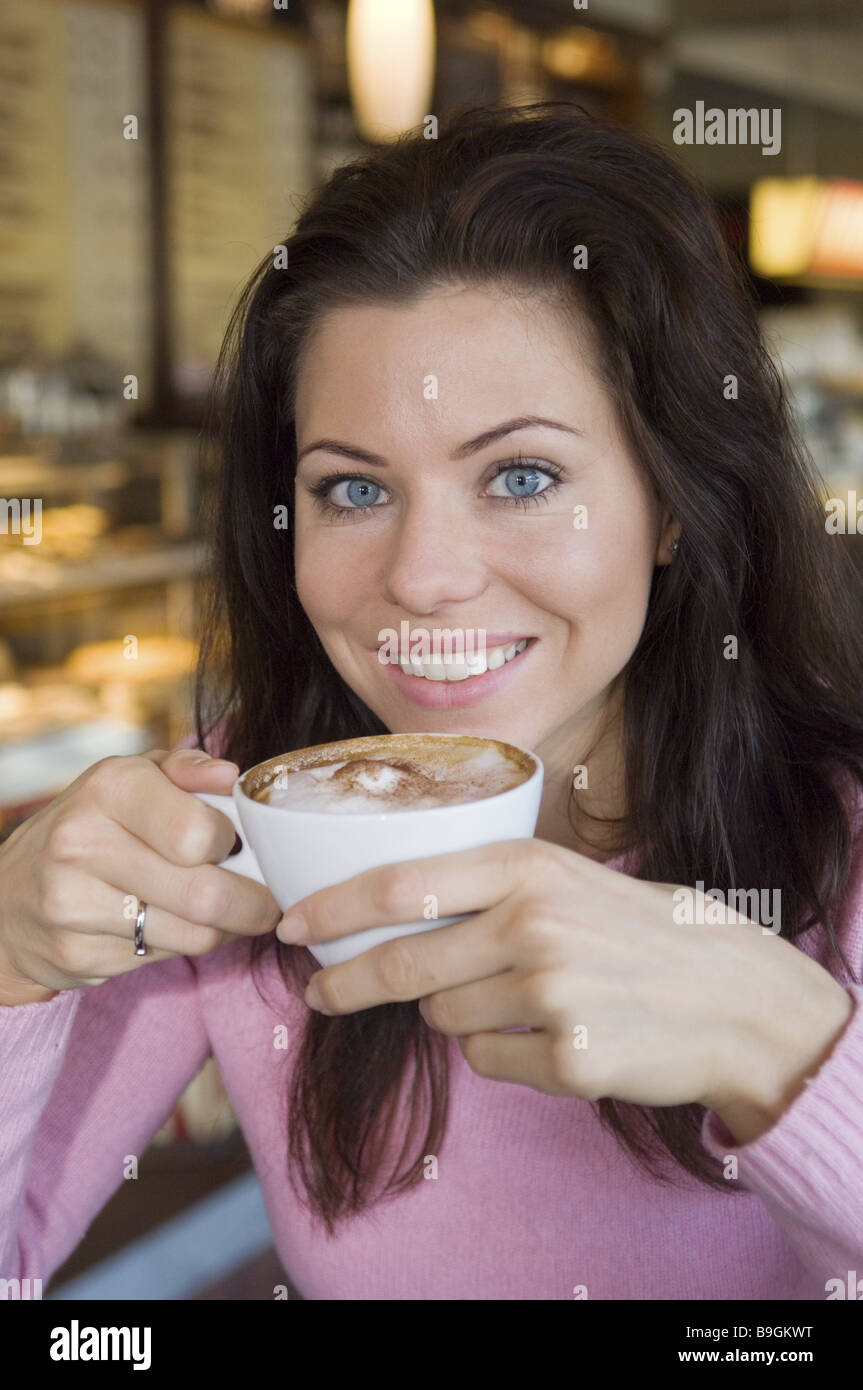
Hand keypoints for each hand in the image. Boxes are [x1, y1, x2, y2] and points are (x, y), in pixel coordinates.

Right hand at [0, 748, 281, 1002]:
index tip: (236, 845)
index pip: (200, 833)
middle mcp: (83, 844)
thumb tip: (230, 776)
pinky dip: (185, 947)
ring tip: (226, 912)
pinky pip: (165, 959)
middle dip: (253, 902)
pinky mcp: (77, 956)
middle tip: (265, 899)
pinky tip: (177, 926)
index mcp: (109, 788)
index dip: (233, 843)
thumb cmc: (95, 827)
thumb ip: (186, 770)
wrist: (11, 897)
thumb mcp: (133, 780)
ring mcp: (74, 905)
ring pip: (194, 936)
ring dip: (226, 929)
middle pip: (206, 894)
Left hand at [277, 838, 853, 1129]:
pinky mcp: (566, 1056)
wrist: (730, 995)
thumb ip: (489, 887)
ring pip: (445, 1018)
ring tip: (514, 996)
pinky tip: (549, 1031)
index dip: (334, 908)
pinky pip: (489, 1060)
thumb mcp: (569, 877)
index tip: (292, 924)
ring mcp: (550, 993)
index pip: (402, 884)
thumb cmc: (639, 929)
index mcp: (529, 865)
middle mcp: (533, 923)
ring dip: (456, 1013)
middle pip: (403, 964)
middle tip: (320, 993)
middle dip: (347, 983)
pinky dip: (501, 1050)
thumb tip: (390, 916)